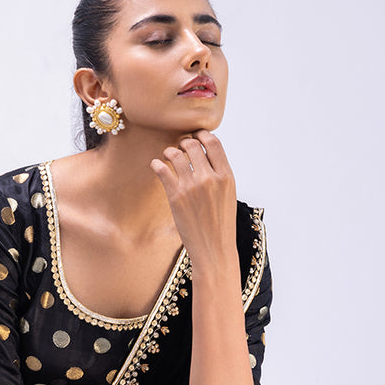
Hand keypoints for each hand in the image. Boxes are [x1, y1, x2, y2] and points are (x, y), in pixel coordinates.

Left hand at [150, 131, 236, 271]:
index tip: (196, 135)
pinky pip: (162, 170)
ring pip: (176, 154)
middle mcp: (210, 178)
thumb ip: (219, 175)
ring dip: (169, 151)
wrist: (214, 250)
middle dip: (184, 142)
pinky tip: (156, 165)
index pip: (214, 142)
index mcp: (227, 176)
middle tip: (179, 146)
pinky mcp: (176, 196)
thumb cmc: (221, 225)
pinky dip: (157, 164)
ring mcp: (192, 186)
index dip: (203, 134)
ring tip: (167, 155)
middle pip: (193, 145)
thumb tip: (206, 158)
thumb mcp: (228, 196)